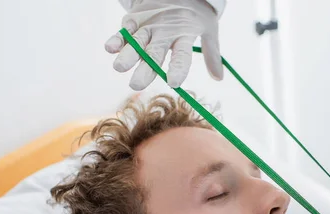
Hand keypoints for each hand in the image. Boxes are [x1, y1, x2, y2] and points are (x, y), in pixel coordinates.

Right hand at [105, 0, 222, 89]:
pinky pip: (125, 30)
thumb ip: (212, 54)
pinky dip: (117, 38)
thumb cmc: (195, 13)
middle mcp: (165, 31)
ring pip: (137, 41)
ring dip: (127, 54)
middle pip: (154, 52)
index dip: (178, 68)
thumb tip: (219, 78)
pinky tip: (110, 48)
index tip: (173, 82)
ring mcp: (148, 24)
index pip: (182, 55)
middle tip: (137, 84)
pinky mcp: (135, 18)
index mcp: (185, 34)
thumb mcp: (209, 29)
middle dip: (145, 68)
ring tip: (119, 68)